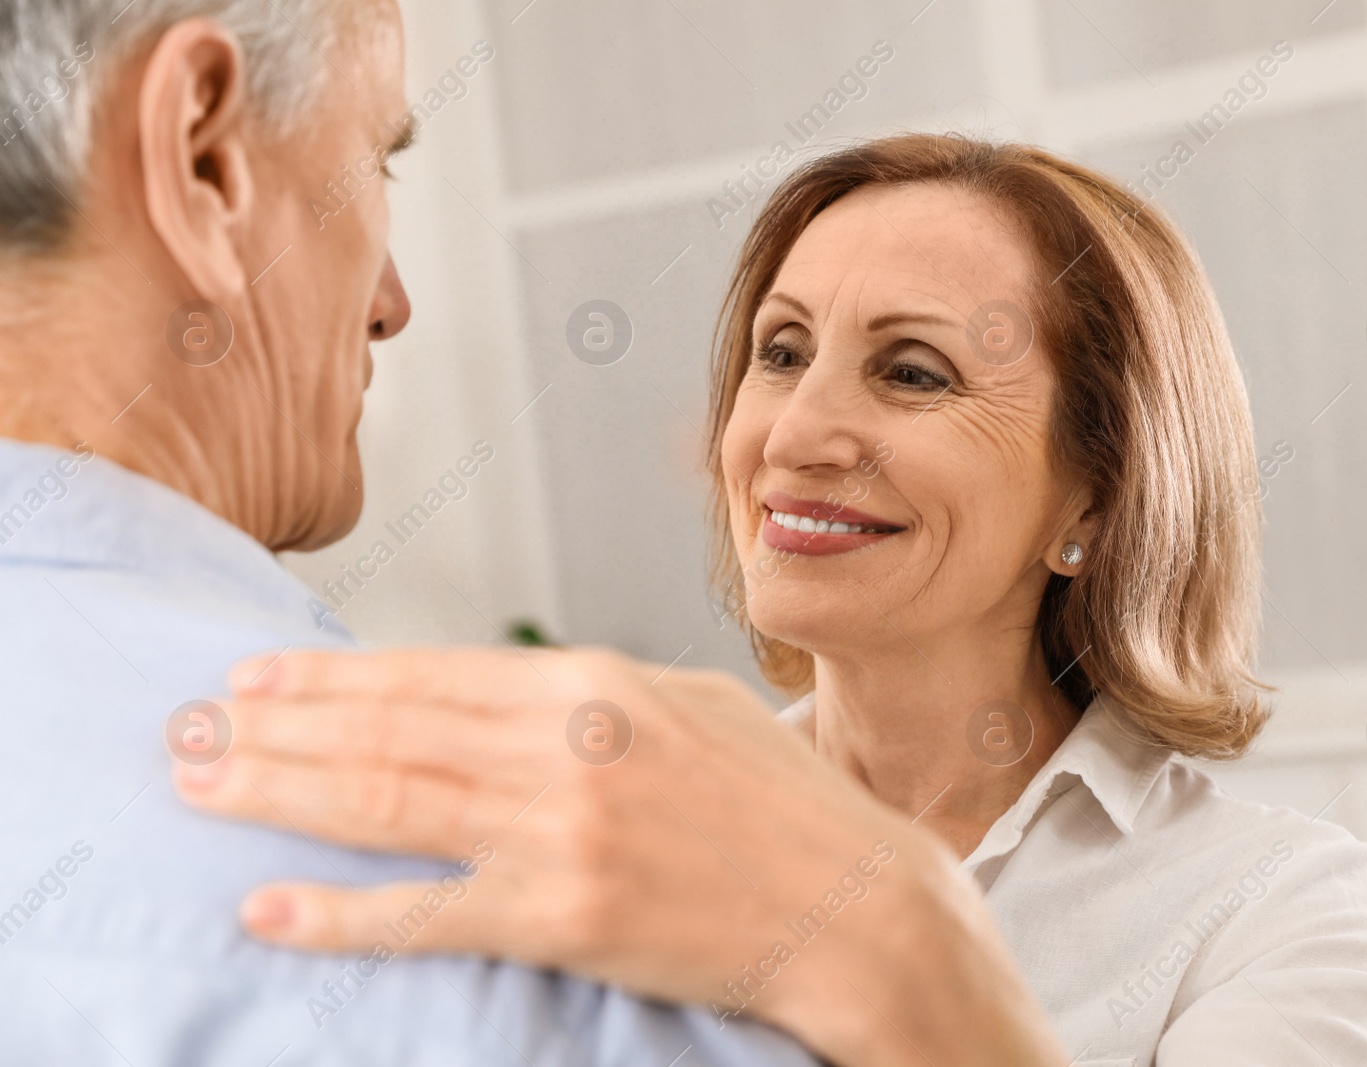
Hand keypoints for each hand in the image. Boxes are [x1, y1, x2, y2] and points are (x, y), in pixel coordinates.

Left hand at [173, 647, 1066, 1066]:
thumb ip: (586, 691)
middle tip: (189, 727)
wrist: (854, 901)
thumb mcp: (685, 704)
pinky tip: (271, 905)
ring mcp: (561, 835)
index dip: (331, 675)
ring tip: (202, 786)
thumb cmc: (780, 800)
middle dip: (277, 728)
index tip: (256, 677)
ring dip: (281, 794)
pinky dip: (341, 913)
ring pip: (388, 805)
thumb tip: (492, 692)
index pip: (430, 672)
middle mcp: (566, 749)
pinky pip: (427, 916)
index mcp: (595, 684)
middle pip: (388, 730)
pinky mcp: (564, 919)